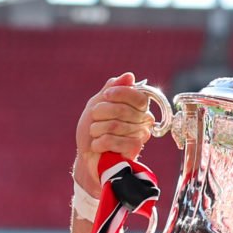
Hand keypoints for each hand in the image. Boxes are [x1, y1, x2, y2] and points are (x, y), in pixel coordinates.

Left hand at [73, 72, 155, 197]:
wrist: (89, 157)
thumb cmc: (94, 130)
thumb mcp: (97, 104)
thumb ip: (112, 88)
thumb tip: (130, 76)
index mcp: (138, 107)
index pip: (138, 96)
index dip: (120, 93)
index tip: (105, 96)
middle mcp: (144, 121)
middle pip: (122, 110)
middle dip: (100, 113)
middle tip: (94, 121)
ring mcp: (140, 136)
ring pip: (115, 126)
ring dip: (96, 129)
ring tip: (95, 135)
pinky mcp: (133, 151)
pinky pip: (113, 141)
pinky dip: (98, 143)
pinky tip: (97, 146)